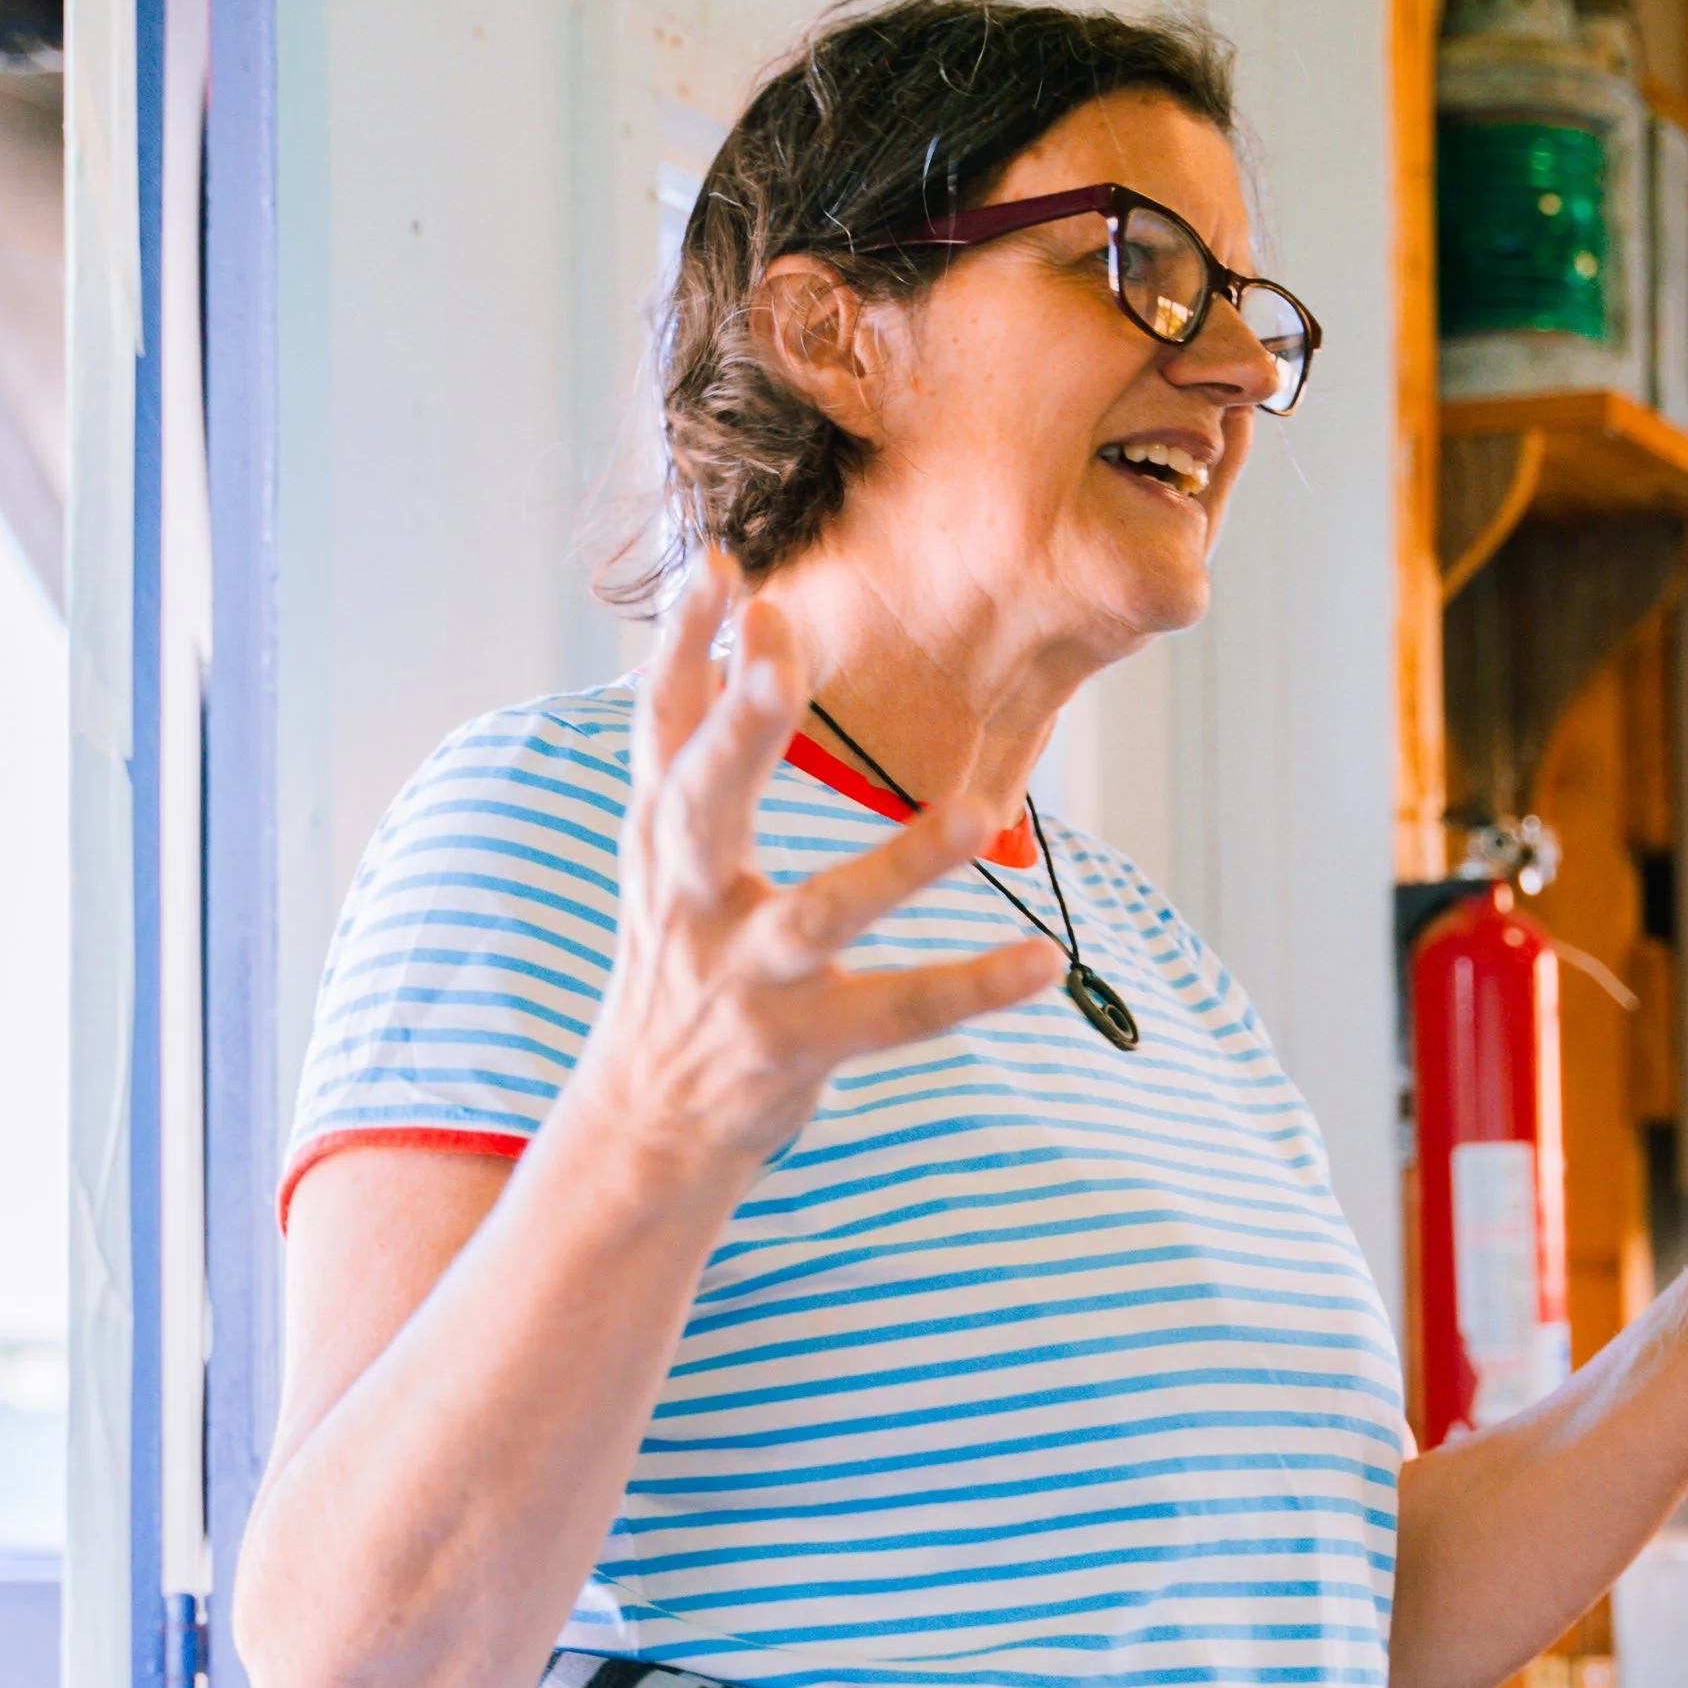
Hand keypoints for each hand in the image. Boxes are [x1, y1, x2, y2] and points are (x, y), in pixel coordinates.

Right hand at [577, 557, 1063, 1178]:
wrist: (646, 1121)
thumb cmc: (675, 953)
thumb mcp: (660, 849)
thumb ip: (693, 738)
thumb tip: (730, 601)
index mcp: (657, 837)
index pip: (661, 728)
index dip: (678, 647)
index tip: (716, 566)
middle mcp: (686, 900)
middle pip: (703, 803)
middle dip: (739, 728)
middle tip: (777, 652)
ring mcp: (742, 977)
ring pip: (821, 916)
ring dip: (900, 867)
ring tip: (980, 816)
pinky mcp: (797, 1046)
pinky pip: (897, 1015)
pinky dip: (970, 989)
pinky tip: (1041, 962)